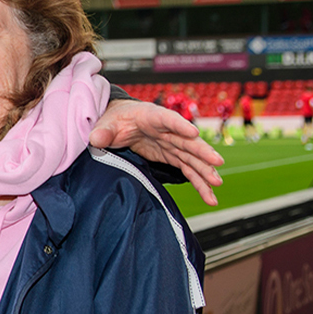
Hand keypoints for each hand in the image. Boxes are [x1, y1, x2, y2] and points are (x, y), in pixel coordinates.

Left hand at [89, 99, 223, 205]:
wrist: (121, 122)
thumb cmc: (116, 120)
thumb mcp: (107, 123)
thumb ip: (103, 131)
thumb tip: (95, 139)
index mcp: (152, 116)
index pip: (168, 119)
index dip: (180, 125)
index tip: (192, 132)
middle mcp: (169, 130)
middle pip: (187, 141)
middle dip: (202, 151)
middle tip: (216, 162)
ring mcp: (173, 144)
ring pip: (192, 158)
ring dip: (205, 171)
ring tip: (217, 185)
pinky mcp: (172, 156)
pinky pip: (189, 170)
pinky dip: (199, 183)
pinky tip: (210, 197)